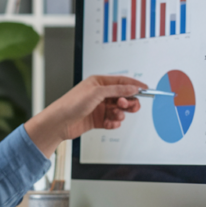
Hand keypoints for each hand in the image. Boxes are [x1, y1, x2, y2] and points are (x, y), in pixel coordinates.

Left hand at [24, 75, 145, 154]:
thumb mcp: (97, 93)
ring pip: (119, 110)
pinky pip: (112, 121)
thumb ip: (117, 90)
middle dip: (128, 102)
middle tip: (128, 106)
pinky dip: (113, 123)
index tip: (146, 89)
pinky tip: (109, 124)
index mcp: (99, 83)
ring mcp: (99, 107)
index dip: (135, 85)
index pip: (122, 81)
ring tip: (115, 116)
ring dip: (120, 114)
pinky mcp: (98, 120)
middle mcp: (100, 94)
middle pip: (123, 96)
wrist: (59, 122)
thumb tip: (133, 88)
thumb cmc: (71, 104)